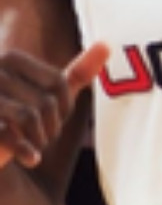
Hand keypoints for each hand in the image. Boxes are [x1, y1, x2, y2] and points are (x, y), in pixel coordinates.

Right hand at [0, 43, 109, 169]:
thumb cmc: (16, 117)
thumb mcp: (47, 93)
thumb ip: (76, 73)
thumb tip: (107, 44)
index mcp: (12, 59)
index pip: (58, 81)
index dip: (65, 106)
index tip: (58, 120)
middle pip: (46, 101)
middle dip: (53, 126)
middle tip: (46, 138)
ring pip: (29, 117)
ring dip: (41, 139)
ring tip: (37, 146)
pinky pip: (8, 137)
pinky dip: (27, 153)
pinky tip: (32, 160)